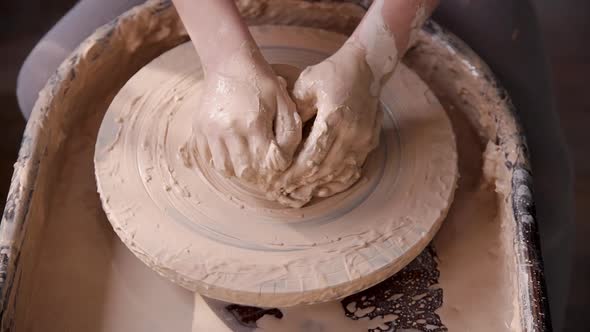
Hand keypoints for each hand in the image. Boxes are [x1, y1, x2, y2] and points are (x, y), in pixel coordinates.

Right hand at [193, 46, 301, 187]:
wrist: (229, 63)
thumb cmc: (261, 82)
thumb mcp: (284, 101)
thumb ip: (290, 132)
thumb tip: (284, 160)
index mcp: (254, 123)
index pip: (266, 165)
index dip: (275, 168)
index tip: (278, 162)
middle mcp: (229, 130)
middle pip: (244, 171)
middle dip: (257, 173)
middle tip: (264, 165)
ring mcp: (211, 130)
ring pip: (225, 169)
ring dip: (238, 169)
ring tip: (248, 159)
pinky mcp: (199, 129)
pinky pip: (209, 158)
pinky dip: (221, 161)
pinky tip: (233, 151)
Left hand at [271, 42, 382, 206]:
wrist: (367, 67)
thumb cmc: (332, 74)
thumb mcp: (307, 83)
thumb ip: (295, 109)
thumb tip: (281, 135)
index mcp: (333, 118)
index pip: (311, 156)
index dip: (293, 173)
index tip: (276, 181)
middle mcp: (351, 134)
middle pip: (323, 170)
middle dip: (301, 183)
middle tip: (281, 192)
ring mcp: (362, 141)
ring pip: (338, 174)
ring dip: (317, 186)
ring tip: (297, 194)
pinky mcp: (368, 144)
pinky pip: (352, 171)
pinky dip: (336, 182)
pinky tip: (321, 188)